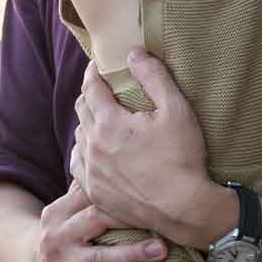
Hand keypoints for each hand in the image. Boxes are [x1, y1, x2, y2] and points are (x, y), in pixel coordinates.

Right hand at [32, 180, 165, 261]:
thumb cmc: (65, 230)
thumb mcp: (67, 208)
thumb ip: (88, 188)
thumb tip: (123, 155)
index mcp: (60, 211)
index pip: (92, 196)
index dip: (121, 193)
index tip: (153, 188)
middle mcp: (58, 235)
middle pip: (96, 221)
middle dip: (130, 218)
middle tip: (165, 217)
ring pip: (99, 258)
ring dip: (131, 254)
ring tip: (160, 251)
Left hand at [72, 48, 218, 248]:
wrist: (183, 208)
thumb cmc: (182, 157)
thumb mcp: (176, 109)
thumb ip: (154, 76)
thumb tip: (134, 53)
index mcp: (109, 122)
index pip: (91, 88)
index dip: (93, 73)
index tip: (97, 65)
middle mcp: (93, 146)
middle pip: (81, 110)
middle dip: (90, 95)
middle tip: (101, 89)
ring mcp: (92, 172)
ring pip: (79, 138)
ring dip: (87, 123)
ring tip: (99, 118)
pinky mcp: (96, 193)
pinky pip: (78, 166)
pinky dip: (83, 152)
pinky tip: (91, 151)